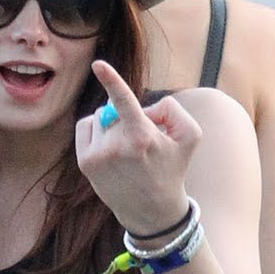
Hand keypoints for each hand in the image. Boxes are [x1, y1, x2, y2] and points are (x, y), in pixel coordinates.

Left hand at [74, 60, 198, 233]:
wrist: (150, 209)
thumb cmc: (172, 168)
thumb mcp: (190, 136)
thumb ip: (173, 109)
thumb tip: (142, 107)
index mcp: (142, 137)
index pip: (125, 102)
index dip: (112, 80)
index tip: (97, 64)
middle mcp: (116, 146)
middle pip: (114, 108)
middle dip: (126, 116)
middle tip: (140, 141)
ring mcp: (97, 155)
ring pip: (99, 117)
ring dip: (110, 123)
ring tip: (125, 147)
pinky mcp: (85, 162)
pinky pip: (85, 126)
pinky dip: (96, 129)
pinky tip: (109, 147)